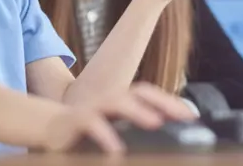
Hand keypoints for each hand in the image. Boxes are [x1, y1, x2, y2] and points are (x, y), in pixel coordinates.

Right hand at [42, 82, 196, 153]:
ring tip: (155, 123)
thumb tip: (162, 137)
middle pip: (140, 91)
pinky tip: (116, 150)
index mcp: (122, 104)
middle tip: (183, 117)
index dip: (171, 103)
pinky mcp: (76, 120)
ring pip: (117, 101)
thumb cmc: (86, 134)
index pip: (150, 96)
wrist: (49, 131)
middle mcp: (110, 101)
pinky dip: (105, 135)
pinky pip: (92, 123)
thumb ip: (133, 135)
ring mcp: (93, 108)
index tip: (193, 117)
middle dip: (163, 101)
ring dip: (137, 111)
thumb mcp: (114, 133)